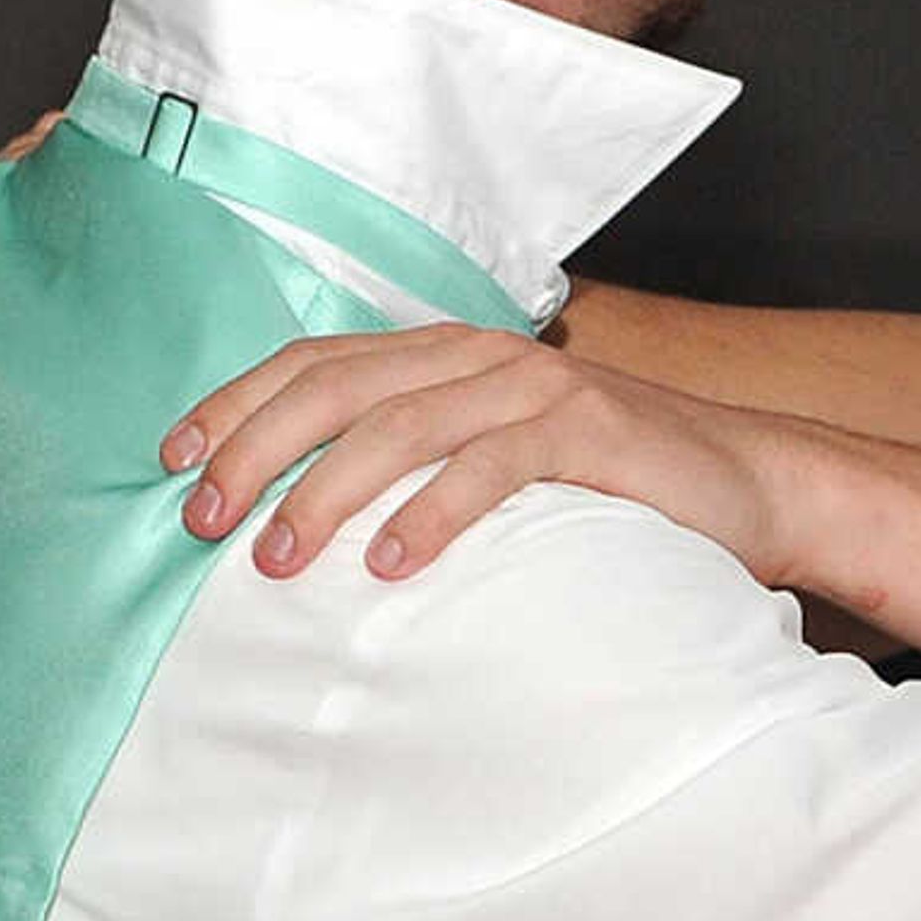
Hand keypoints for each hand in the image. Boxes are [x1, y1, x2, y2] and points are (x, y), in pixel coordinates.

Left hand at [163, 326, 793, 582]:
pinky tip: (388, 565)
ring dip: (325, 492)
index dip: (236, 405)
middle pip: (338, 387)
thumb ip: (416, 463)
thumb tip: (295, 518)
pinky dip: (431, 514)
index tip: (173, 462)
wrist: (747, 485)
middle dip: (256, 451)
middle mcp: (481, 355)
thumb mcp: (495, 460)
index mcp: (445, 355)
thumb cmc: (607, 490)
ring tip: (276, 558)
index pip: (315, 361)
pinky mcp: (588, 429)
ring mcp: (536, 386)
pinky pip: (491, 466)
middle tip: (204, 522)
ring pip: (400, 426)